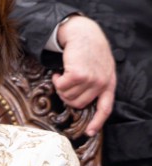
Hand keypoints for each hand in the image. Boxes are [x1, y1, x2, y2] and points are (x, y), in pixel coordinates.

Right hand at [53, 15, 115, 135]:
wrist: (83, 33)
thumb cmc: (88, 50)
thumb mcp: (99, 67)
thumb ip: (95, 83)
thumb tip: (80, 101)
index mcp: (108, 83)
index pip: (105, 108)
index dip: (97, 122)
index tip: (89, 132)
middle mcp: (101, 83)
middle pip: (78, 104)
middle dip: (67, 96)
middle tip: (64, 85)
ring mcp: (91, 79)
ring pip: (67, 96)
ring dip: (60, 87)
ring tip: (63, 76)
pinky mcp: (78, 74)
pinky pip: (61, 87)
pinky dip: (57, 80)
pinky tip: (59, 72)